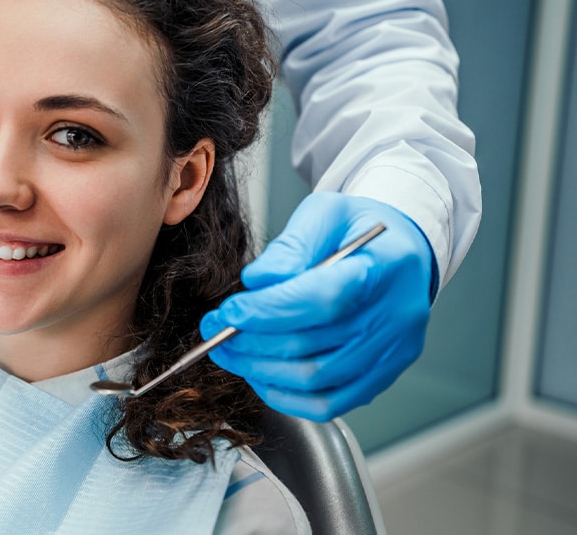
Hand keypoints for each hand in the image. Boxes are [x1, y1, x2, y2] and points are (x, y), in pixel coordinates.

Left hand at [199, 192, 433, 420]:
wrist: (402, 252)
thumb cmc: (359, 231)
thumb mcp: (326, 214)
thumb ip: (291, 246)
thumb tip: (258, 282)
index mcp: (384, 267)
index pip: (322, 300)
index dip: (266, 312)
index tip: (227, 312)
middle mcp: (395, 317)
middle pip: (312, 346)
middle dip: (250, 342)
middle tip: (215, 331)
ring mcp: (392, 353)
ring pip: (315, 380)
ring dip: (260, 369)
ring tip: (229, 351)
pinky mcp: (383, 377)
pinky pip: (330, 403)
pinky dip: (286, 395)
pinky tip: (260, 373)